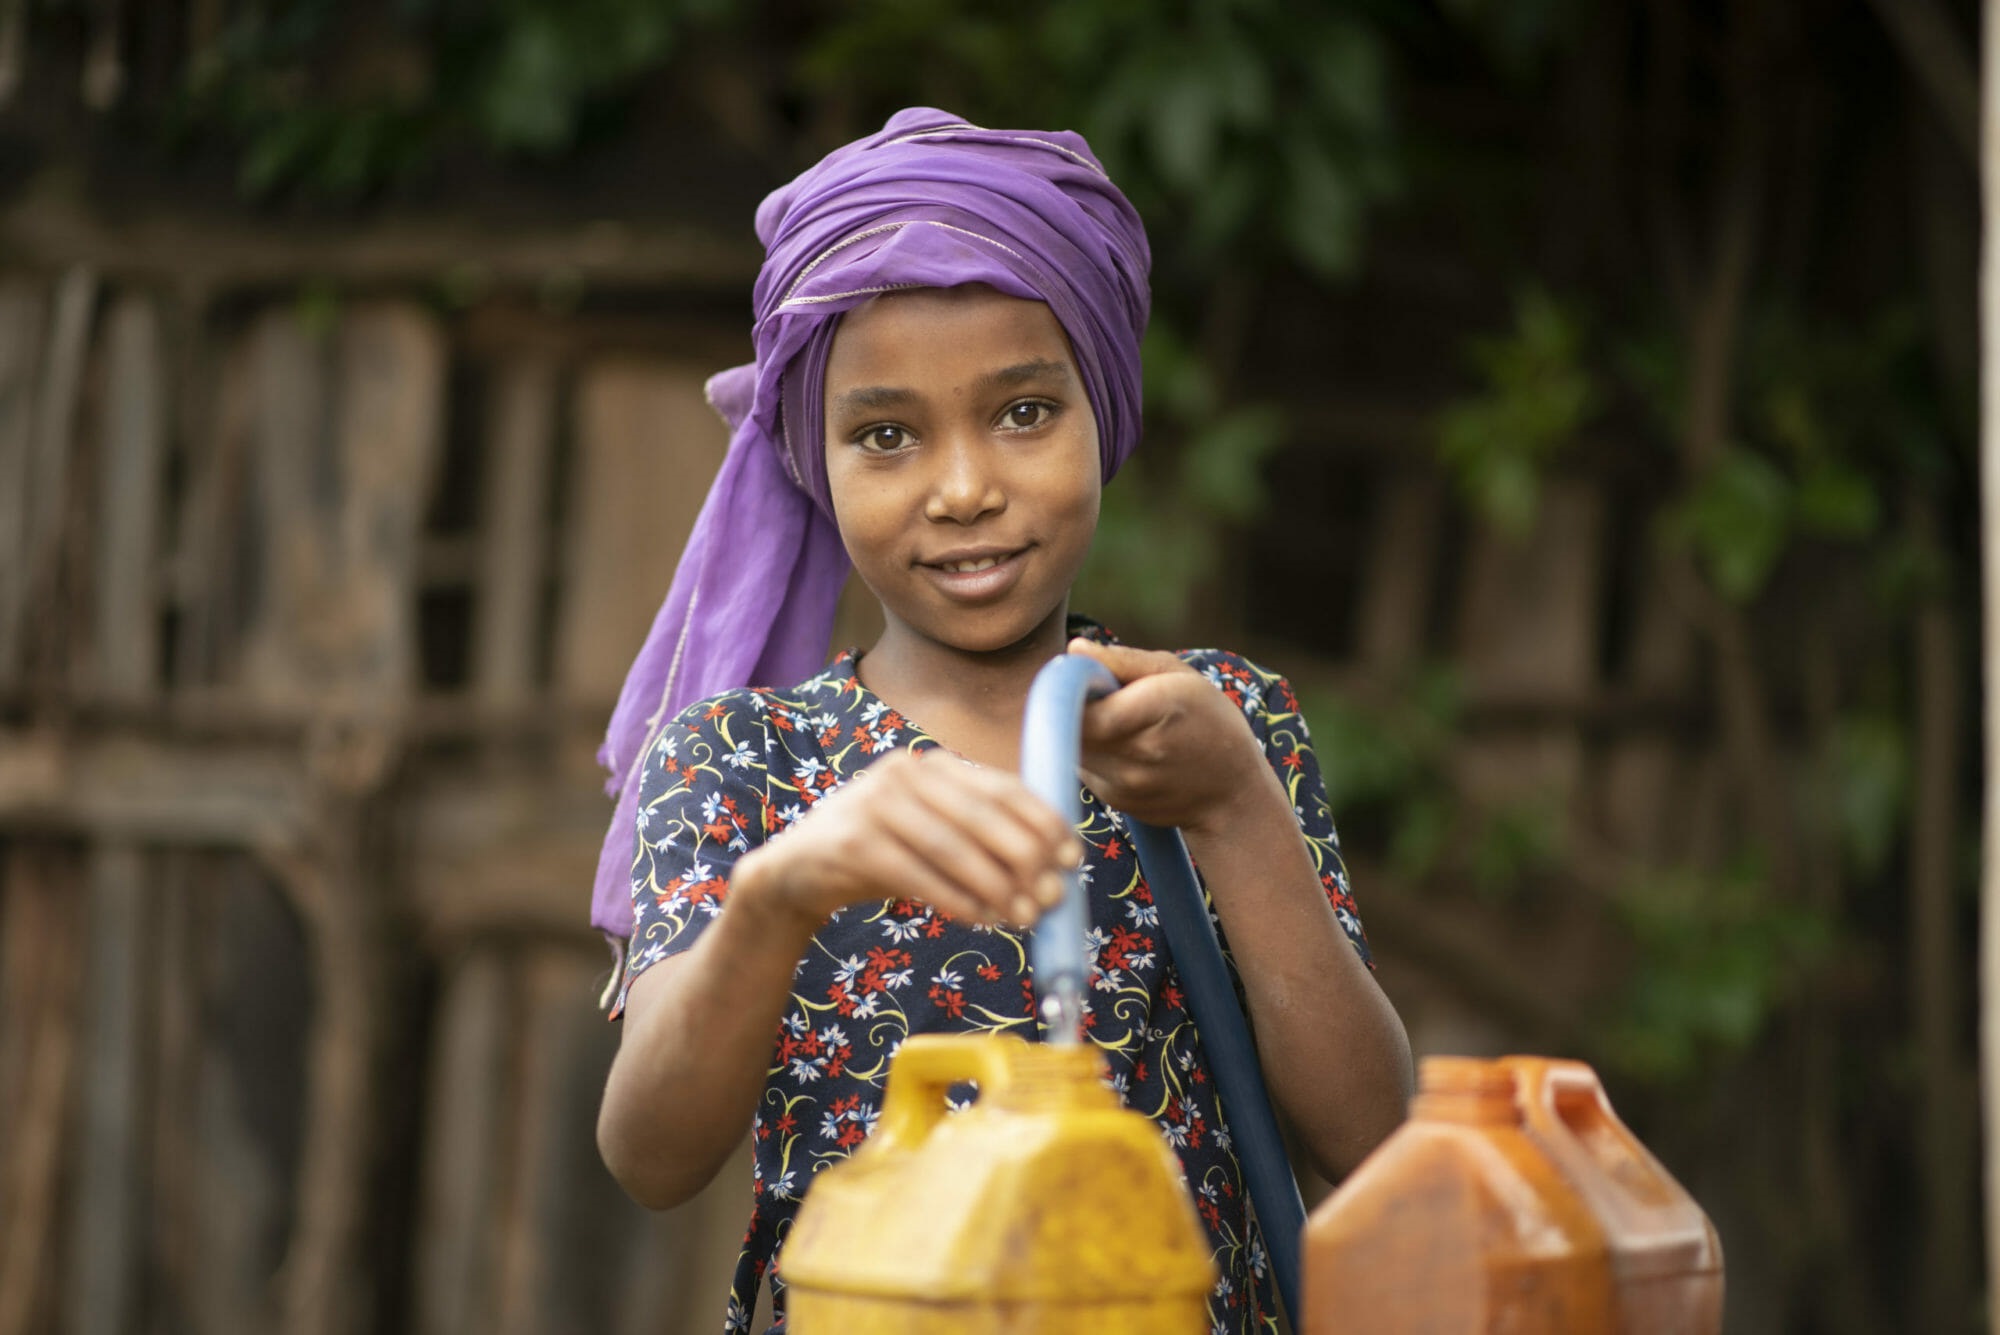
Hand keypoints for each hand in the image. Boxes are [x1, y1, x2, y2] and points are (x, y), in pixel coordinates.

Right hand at [733, 748, 1079, 937]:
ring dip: (996, 886)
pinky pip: (918, 875)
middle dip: (1026, 858)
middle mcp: (903, 773)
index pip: (1000, 785)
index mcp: (930, 765)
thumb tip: (1050, 868)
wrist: (795, 873)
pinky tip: (981, 919)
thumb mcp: (928, 832)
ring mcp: (872, 804)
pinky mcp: (852, 843)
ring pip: (952, 848)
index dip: (1042, 819)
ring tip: (1025, 916)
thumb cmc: (878, 855)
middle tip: (1054, 895)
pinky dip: (956, 899)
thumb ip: (978, 837)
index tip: (1071, 853)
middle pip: (981, 816)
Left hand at [1067, 639, 1270, 834]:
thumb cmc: (1209, 720)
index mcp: (1156, 710)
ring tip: (1116, 720)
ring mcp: (1125, 783)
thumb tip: (1074, 649)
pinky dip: (1092, 753)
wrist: (1233, 793)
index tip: (1082, 676)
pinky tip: (1123, 748)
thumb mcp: (1179, 675)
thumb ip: (1124, 660)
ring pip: (1072, 747)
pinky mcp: (1116, 801)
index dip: (1070, 688)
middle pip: (1070, 726)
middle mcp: (1138, 752)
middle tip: (1096, 694)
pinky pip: (1085, 768)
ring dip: (1080, 730)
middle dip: (1071, 706)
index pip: (1082, 704)